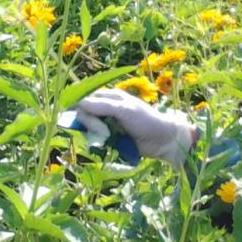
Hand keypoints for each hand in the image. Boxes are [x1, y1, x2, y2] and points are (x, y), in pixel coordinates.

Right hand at [72, 88, 197, 167]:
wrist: (163, 140)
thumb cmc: (146, 120)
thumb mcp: (124, 110)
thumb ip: (102, 106)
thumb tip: (79, 105)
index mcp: (109, 96)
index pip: (84, 100)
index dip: (84, 111)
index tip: (93, 123)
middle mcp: (105, 108)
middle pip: (84, 114)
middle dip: (91, 125)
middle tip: (104, 133)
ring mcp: (107, 123)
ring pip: (88, 128)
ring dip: (94, 135)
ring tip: (108, 139)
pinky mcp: (110, 137)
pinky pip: (96, 139)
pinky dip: (98, 143)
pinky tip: (107, 145)